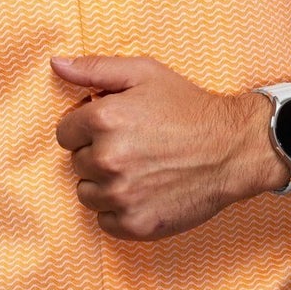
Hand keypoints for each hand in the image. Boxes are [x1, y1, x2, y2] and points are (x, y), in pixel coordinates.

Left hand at [51, 54, 284, 239]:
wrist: (233, 149)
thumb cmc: (188, 108)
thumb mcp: (144, 73)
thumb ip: (95, 68)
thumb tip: (57, 64)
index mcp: (103, 119)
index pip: (64, 132)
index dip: (87, 128)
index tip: (114, 128)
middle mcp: (107, 159)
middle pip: (77, 162)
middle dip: (99, 154)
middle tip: (135, 147)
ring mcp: (120, 195)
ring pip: (87, 193)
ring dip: (106, 184)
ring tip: (140, 170)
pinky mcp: (134, 224)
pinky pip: (105, 221)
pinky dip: (120, 211)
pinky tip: (144, 193)